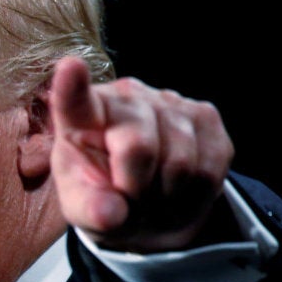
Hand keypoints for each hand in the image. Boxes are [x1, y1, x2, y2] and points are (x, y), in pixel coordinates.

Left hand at [49, 57, 233, 251]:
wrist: (143, 201)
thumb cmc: (102, 196)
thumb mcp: (82, 209)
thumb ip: (89, 210)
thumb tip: (111, 214)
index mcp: (80, 118)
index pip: (74, 101)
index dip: (72, 85)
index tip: (71, 67)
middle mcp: (124, 98)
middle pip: (139, 148)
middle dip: (136, 191)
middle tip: (129, 203)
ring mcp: (168, 101)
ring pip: (182, 163)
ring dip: (167, 197)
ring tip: (152, 200)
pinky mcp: (205, 115)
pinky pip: (210, 168)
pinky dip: (196, 195)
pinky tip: (177, 191)